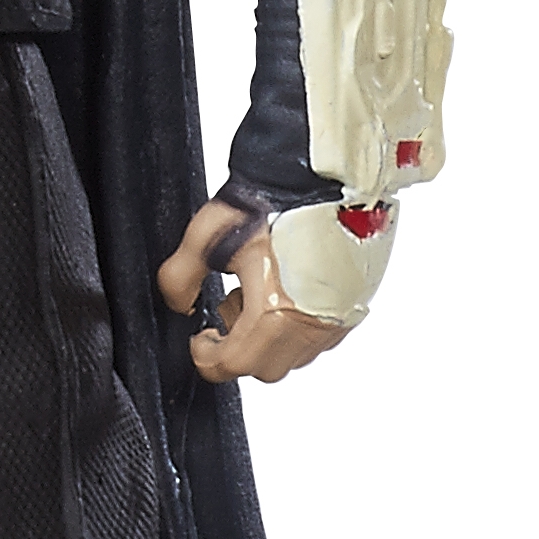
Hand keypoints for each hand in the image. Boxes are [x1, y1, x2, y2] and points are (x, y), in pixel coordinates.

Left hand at [158, 202, 351, 385]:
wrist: (324, 170)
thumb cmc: (271, 199)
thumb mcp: (205, 237)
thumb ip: (180, 279)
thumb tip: (178, 304)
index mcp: (278, 314)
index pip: (234, 365)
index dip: (205, 356)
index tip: (199, 338)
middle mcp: (317, 323)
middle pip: (267, 368)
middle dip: (238, 349)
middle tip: (226, 311)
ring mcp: (343, 314)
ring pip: (299, 355)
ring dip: (270, 339)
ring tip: (256, 294)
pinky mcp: (360, 300)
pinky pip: (324, 335)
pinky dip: (299, 325)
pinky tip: (285, 288)